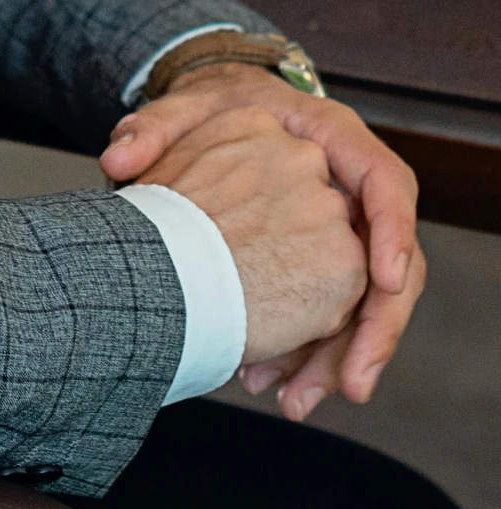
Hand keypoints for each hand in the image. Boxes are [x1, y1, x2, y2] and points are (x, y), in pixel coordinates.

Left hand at [131, 105, 367, 385]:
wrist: (215, 124)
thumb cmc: (207, 108)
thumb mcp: (183, 108)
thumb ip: (151, 127)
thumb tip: (116, 157)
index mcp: (335, 136)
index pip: (388, 185)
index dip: (393, 234)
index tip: (380, 281)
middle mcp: (352, 187)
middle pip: (391, 268)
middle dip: (371, 333)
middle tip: (349, 387)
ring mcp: (343, 229)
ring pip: (360, 306)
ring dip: (331, 358)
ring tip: (290, 400)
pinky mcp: (323, 262)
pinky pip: (329, 312)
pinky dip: (304, 352)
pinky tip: (263, 380)